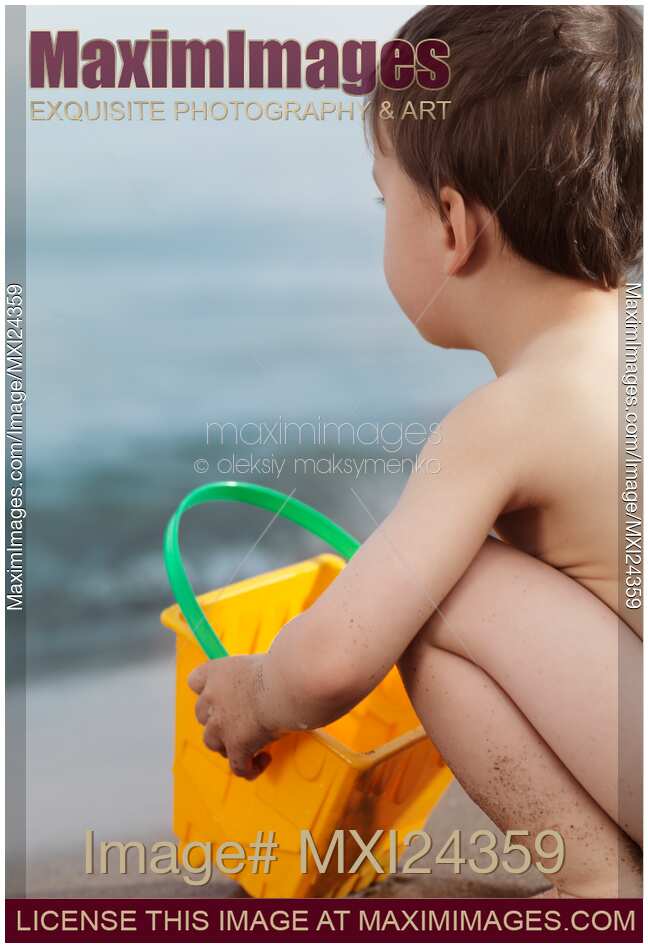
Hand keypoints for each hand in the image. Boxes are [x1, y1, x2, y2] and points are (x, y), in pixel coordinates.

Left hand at [188, 654, 274, 779]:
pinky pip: (238, 767)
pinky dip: (250, 768)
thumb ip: (251, 674)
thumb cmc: (283, 666)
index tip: (221, 695)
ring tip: (250, 743)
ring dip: (228, 745)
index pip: (196, 681)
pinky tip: (264, 760)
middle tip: (240, 721)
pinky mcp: (237, 746)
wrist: (288, 682)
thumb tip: (263, 682)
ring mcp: (221, 724)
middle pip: (203, 715)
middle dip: (217, 720)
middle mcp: (213, 697)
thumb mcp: (259, 662)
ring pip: (213, 742)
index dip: (207, 690)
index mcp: (218, 672)